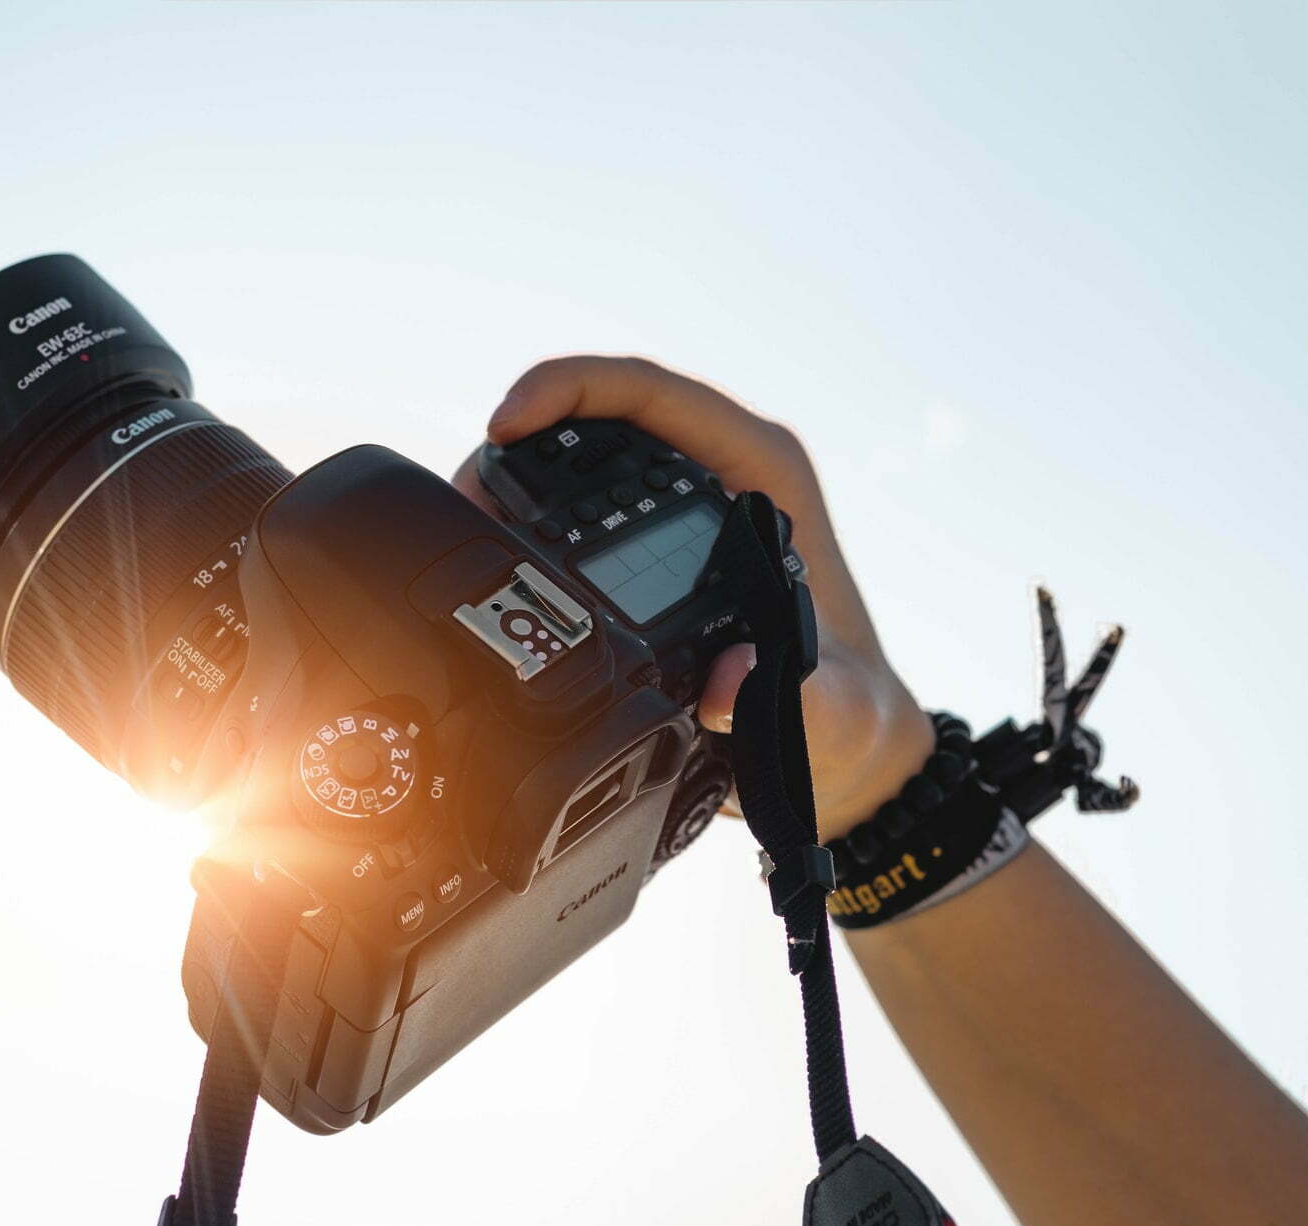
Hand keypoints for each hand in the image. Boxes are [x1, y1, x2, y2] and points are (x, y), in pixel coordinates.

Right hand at [456, 355, 933, 839]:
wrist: (844, 755)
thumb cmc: (849, 723)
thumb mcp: (833, 716)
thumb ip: (798, 700)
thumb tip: (728, 683)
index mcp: (763, 475)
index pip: (655, 395)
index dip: (572, 388)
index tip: (508, 422)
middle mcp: (719, 478)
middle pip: (600, 417)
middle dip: (521, 437)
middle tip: (462, 493)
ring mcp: (680, 512)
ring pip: (579, 460)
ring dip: (514, 479)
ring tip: (458, 524)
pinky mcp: (652, 552)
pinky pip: (576, 512)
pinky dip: (526, 524)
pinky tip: (486, 559)